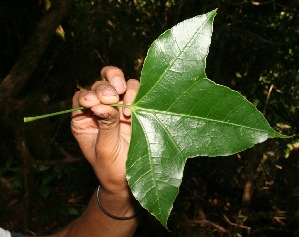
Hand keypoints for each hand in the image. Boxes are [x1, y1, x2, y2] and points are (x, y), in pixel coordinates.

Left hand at [71, 66, 138, 196]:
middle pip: (99, 84)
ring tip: (126, 106)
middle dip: (105, 87)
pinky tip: (134, 108)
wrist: (128, 178)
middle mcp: (99, 108)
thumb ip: (105, 125)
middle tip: (111, 96)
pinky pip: (134, 90)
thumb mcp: (104, 148)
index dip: (88, 95)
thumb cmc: (110, 167)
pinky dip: (135, 93)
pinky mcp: (134, 107)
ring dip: (121, 87)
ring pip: (118, 82)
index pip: (82, 96)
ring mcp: (118, 106)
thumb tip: (101, 104)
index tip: (92, 102)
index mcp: (83, 119)